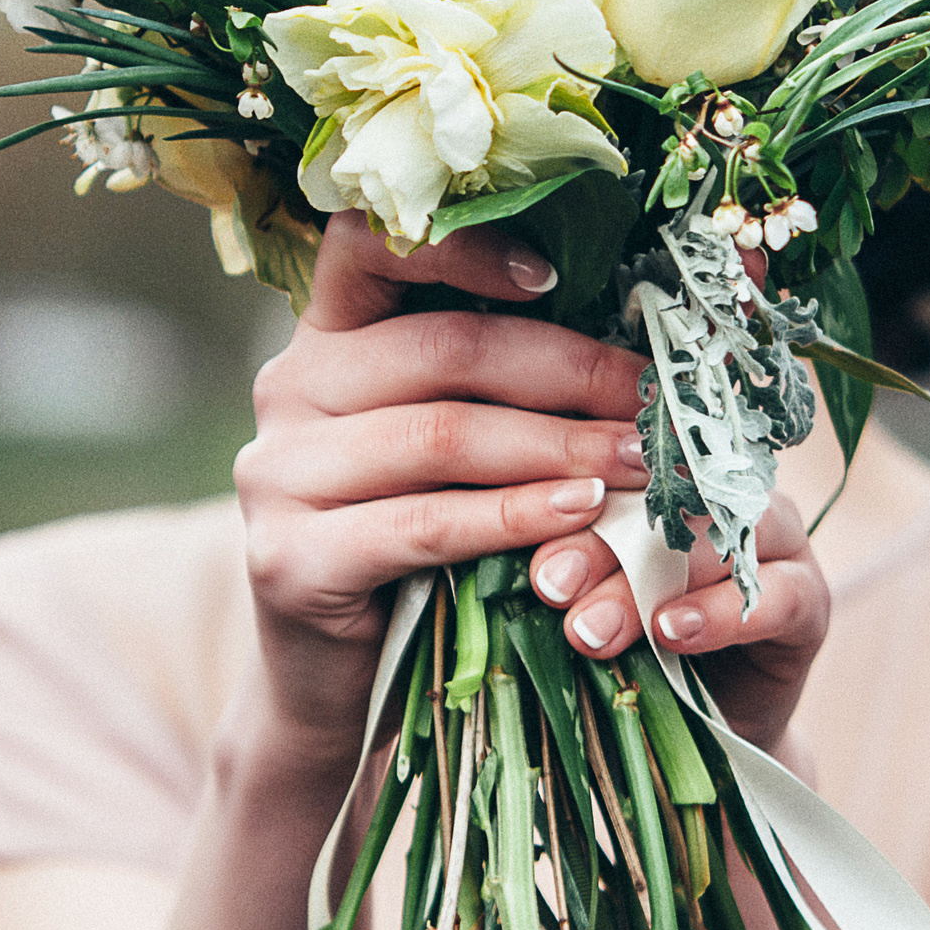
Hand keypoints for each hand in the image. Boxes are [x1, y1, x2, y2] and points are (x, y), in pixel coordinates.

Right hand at [232, 211, 652, 769]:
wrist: (336, 683)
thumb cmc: (414, 546)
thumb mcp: (444, 447)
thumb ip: (493, 384)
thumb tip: (635, 336)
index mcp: (324, 339)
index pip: (368, 248)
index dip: (463, 247)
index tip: (557, 275)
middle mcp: (286, 390)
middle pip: (442, 349)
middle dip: (565, 371)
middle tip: (652, 402)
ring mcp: (277, 474)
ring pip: (440, 435)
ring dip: (557, 447)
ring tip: (637, 463)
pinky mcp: (289, 557)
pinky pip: (422, 524)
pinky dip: (512, 517)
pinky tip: (578, 516)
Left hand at [524, 490, 830, 753]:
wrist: (698, 734)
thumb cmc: (626, 650)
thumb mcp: (585, 602)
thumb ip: (565, 570)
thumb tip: (516, 560)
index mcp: (666, 474)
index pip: (621, 458)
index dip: (573, 490)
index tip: (521, 538)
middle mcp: (725, 492)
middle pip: (665, 496)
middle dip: (599, 541)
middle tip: (549, 585)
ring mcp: (776, 539)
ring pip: (718, 538)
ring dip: (648, 582)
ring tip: (592, 629)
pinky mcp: (811, 596)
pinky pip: (775, 594)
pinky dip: (720, 614)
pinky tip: (672, 633)